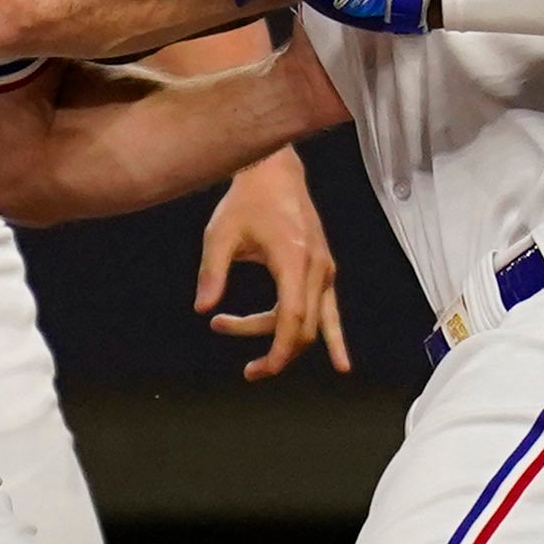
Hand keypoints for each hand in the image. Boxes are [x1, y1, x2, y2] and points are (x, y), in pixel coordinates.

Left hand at [197, 144, 346, 380]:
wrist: (276, 174)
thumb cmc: (247, 201)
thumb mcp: (220, 234)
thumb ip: (212, 272)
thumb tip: (202, 308)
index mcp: (293, 259)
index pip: (292, 317)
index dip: (279, 349)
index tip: (261, 369)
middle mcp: (316, 268)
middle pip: (302, 327)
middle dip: (275, 353)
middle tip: (245, 368)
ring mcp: (324, 271)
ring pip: (314, 324)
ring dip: (288, 347)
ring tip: (257, 365)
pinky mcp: (323, 271)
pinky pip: (330, 312)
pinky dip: (334, 339)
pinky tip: (341, 365)